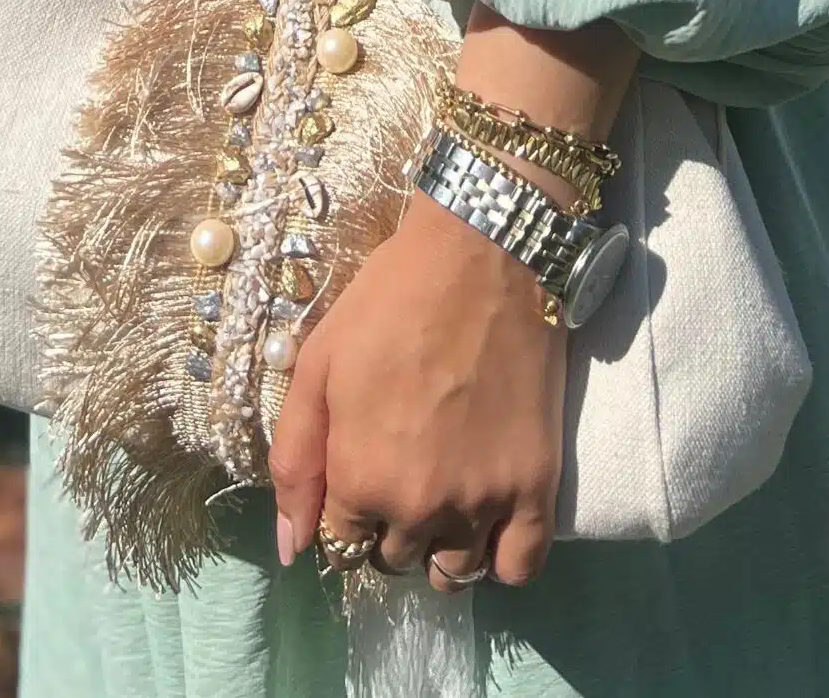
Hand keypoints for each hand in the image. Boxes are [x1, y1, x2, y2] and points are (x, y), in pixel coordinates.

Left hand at [269, 193, 565, 589]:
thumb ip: (295, 462)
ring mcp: (484, 502)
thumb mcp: (317, 366)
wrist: (482, 254)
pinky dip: (501, 559)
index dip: (343, 514)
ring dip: (439, 550)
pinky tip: (489, 524)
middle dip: (388, 529)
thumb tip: (290, 549)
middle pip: (395, 561)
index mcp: (361, 480)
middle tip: (401, 473)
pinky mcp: (537, 487)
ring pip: (453, 574)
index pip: (340, 545)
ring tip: (442, 500)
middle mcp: (421, 507)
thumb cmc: (389, 301)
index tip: (357, 478)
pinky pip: (519, 568)